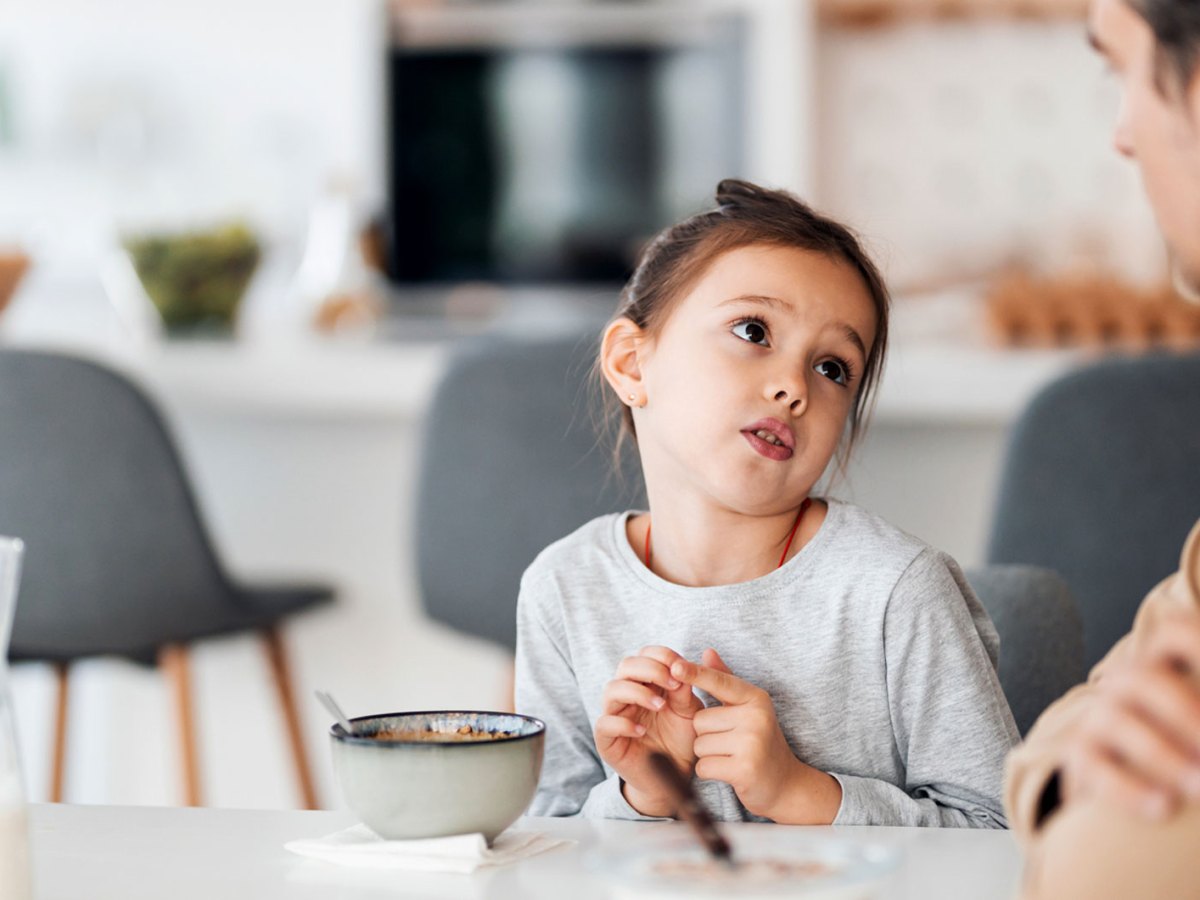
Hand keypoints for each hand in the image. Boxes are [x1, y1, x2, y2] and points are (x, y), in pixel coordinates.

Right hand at [594, 645, 703, 815]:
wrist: (673, 778)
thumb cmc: (680, 741)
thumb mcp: (690, 712)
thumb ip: (686, 690)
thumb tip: (682, 666)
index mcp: (647, 682)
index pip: (645, 655)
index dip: (661, 655)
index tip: (681, 666)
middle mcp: (628, 694)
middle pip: (626, 665)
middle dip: (650, 669)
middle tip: (673, 682)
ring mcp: (615, 715)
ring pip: (612, 690)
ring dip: (637, 692)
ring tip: (661, 705)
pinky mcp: (607, 740)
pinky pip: (605, 723)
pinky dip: (622, 723)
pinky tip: (641, 730)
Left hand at [672, 648, 841, 823]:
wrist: (786, 784)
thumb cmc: (760, 741)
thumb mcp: (747, 707)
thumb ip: (725, 680)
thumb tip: (707, 651)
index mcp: (756, 698)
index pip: (720, 682)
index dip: (695, 674)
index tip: (674, 666)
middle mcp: (756, 717)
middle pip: (700, 720)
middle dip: (706, 735)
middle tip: (731, 743)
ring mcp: (752, 744)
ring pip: (699, 745)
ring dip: (708, 755)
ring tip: (732, 757)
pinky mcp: (744, 770)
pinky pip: (703, 766)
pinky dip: (710, 772)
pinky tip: (730, 772)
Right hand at [1061, 609, 1199, 819]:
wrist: (1122, 768)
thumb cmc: (1185, 739)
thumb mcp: (1197, 712)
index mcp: (1166, 663)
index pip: (1176, 632)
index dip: (1198, 642)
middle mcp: (1128, 682)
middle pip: (1147, 678)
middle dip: (1187, 711)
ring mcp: (1101, 717)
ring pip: (1119, 720)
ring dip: (1164, 754)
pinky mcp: (1082, 756)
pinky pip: (1096, 767)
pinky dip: (1129, 789)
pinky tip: (1165, 808)